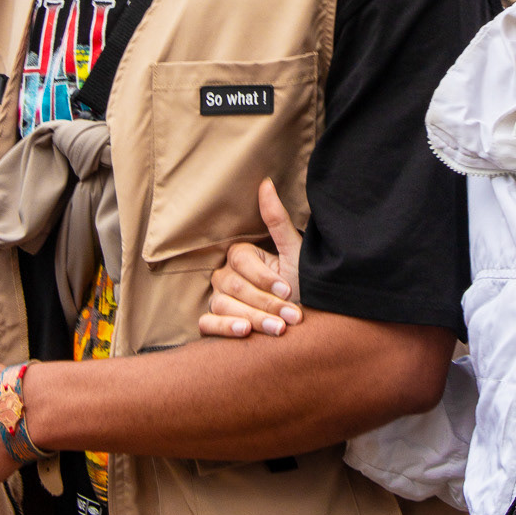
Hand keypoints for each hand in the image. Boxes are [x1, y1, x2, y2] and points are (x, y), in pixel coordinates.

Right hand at [199, 180, 302, 338]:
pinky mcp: (215, 323)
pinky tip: (245, 332)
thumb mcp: (294, 253)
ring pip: (222, 305)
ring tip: (280, 330)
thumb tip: (266, 182)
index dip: (266, 278)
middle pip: (234, 286)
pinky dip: (223, 328)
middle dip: (266, 303)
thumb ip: (277, 219)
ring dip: (253, 319)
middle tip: (291, 317)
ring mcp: (218, 300)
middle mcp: (225, 276)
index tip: (289, 290)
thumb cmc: (302, 285)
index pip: (242, 262)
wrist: (308, 321)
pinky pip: (207, 324)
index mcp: (241, 256)